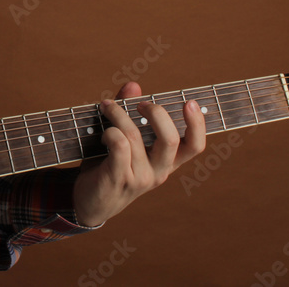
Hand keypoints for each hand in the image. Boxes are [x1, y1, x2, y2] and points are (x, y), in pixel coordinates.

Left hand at [72, 81, 205, 226]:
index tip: (190, 102)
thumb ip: (129, 112)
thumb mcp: (124, 139)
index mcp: (167, 161)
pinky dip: (111, 131)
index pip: (195, 146)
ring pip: (135, 137)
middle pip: (171, 139)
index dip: (198, 124)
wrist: (91, 201)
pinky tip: (103, 132)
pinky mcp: (118, 179)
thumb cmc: (109, 164)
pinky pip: (119, 147)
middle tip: (140, 103)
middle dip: (156, 112)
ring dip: (119, 114)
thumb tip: (133, 85)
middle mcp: (159, 171)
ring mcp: (139, 177)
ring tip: (107, 107)